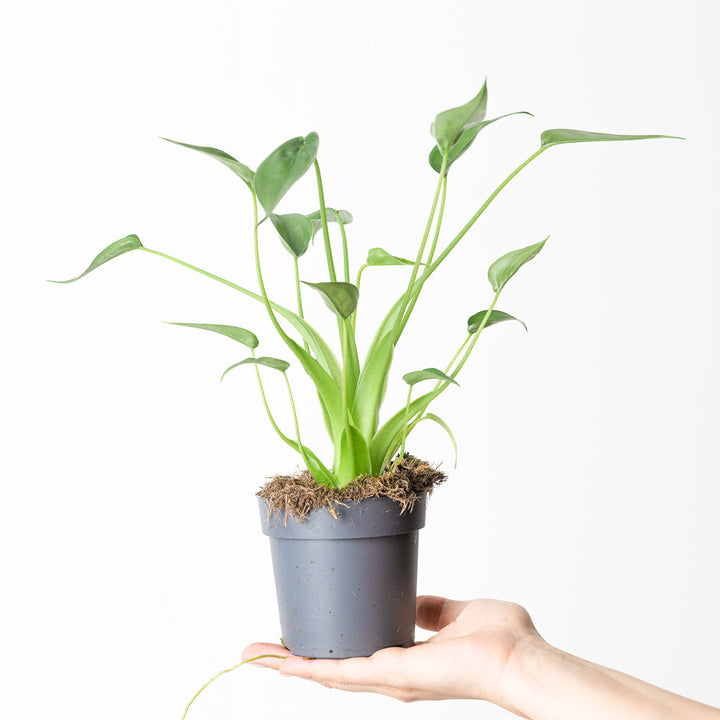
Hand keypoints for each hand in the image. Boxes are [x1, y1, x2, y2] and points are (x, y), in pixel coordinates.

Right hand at [242, 595, 540, 709]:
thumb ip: (431, 608)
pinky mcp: (391, 674)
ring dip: (289, 665)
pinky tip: (281, 664)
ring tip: (256, 655)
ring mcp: (389, 678)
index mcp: (406, 659)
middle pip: (331, 669)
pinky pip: (341, 672)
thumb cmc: (502, 639)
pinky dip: (308, 669)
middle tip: (258, 651)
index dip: (325, 648)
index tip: (301, 637)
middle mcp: (391, 674)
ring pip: (327, 673)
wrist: (520, 659)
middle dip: (293, 660)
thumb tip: (413, 599)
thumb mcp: (455, 612)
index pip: (355, 655)